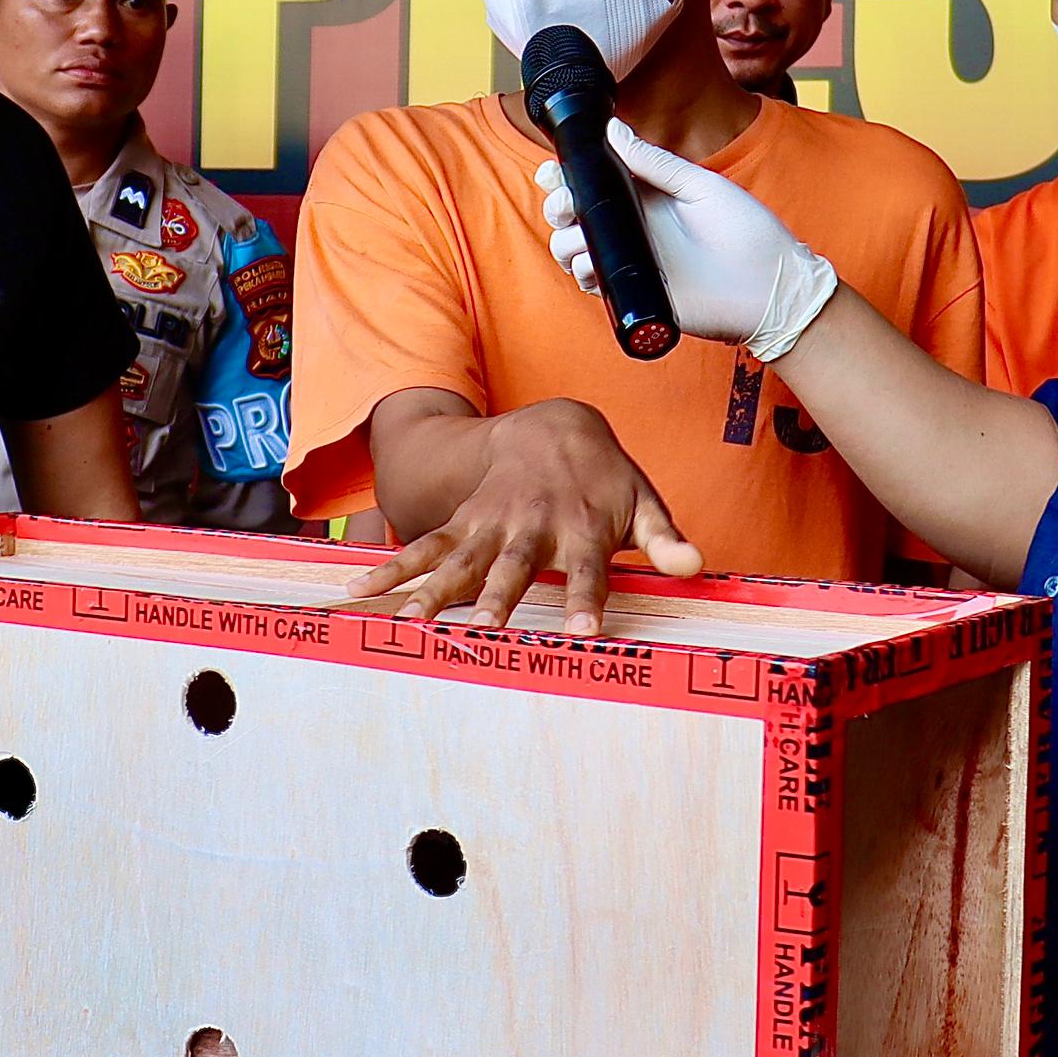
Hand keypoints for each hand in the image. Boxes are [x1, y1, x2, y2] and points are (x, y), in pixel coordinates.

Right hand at [349, 400, 700, 635]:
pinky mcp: (462, 522)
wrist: (552, 426)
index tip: (586, 631)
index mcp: (581, 529)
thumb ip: (664, 538)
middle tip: (486, 629)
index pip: (589, 571)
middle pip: (513, 566)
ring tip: (412, 620)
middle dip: (498, 596)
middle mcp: (531, 527)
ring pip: (460, 558)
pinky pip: (424, 546)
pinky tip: (361, 591)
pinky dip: (394, 568)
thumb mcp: (642, 501)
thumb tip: (696, 566)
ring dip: (435, 588)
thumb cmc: (604, 478)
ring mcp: (491, 524)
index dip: (587, 599)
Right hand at [532, 120, 827, 348]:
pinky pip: (590, 281)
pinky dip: (582, 270)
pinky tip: (596, 263)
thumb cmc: (748, 233)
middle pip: (574, 212)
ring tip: (583, 236)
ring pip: (572, 246)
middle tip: (568, 204)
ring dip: (565, 239)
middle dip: (558, 204)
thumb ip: (655, 162)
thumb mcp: (701, 186)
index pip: (595, 180)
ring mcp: (630, 259)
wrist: (768, 287)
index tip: (556, 170)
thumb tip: (613, 130)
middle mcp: (632, 225)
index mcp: (646, 194)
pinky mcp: (632, 291)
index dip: (568, 175)